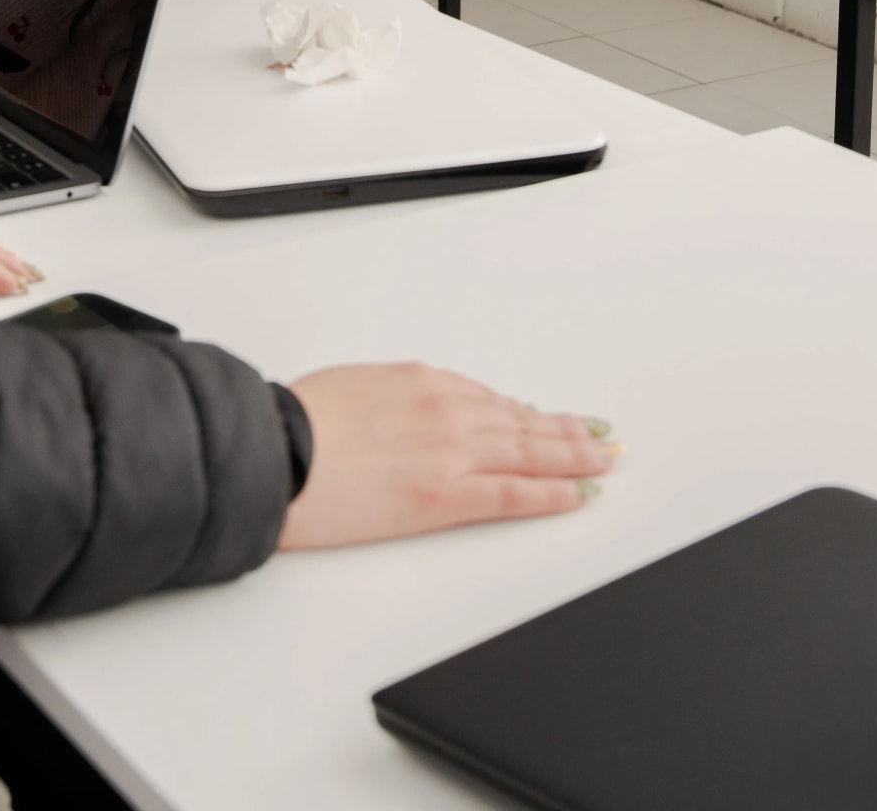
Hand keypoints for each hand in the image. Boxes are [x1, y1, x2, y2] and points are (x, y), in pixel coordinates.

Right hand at [278, 364, 614, 549]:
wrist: (275, 451)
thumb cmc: (294, 423)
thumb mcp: (351, 390)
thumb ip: (392, 401)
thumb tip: (410, 417)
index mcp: (420, 381)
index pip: (489, 400)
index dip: (524, 414)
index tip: (546, 419)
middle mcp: (446, 410)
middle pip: (522, 423)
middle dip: (566, 431)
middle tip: (600, 437)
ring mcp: (452, 452)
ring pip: (529, 452)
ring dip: (572, 457)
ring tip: (601, 461)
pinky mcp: (445, 495)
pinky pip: (513, 493)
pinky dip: (551, 493)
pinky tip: (576, 494)